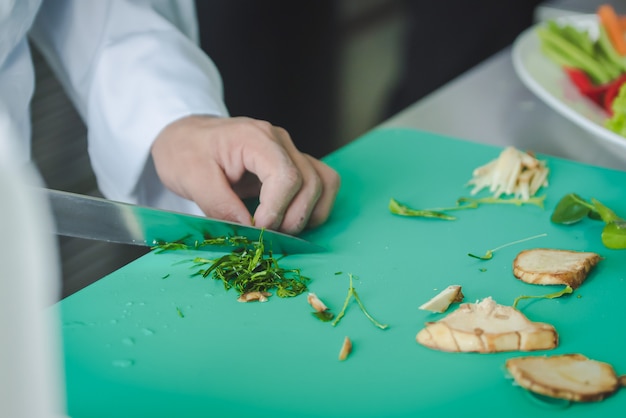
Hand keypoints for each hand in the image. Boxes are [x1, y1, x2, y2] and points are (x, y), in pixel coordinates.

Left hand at [150, 115, 339, 234]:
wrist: (186, 136)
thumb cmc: (185, 151)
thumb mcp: (190, 178)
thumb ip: (218, 204)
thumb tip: (248, 229)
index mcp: (254, 138)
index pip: (286, 176)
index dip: (276, 210)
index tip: (256, 229)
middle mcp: (280, 141)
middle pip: (310, 182)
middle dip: (292, 217)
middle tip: (264, 233)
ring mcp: (290, 151)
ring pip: (324, 183)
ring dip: (308, 214)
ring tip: (281, 229)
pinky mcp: (294, 164)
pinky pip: (323, 183)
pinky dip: (315, 207)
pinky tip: (293, 219)